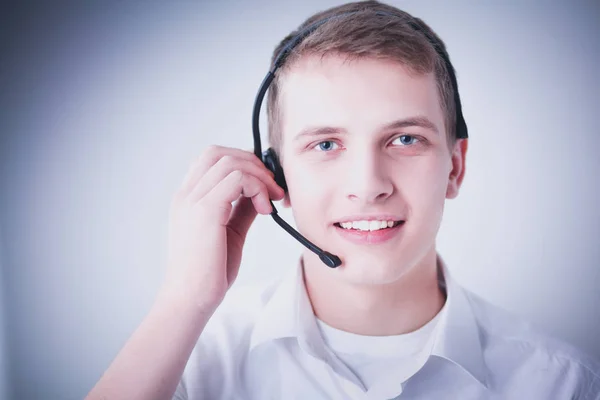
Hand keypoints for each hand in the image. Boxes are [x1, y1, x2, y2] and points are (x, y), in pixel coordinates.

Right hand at [162, 145, 284, 310]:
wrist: (190, 299)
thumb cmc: (209, 272)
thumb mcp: (230, 231)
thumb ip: (241, 209)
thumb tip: (260, 192)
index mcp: (188, 198)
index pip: (211, 159)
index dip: (242, 162)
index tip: (264, 183)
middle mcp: (186, 194)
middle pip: (219, 152)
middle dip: (253, 163)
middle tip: (273, 188)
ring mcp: (192, 200)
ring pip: (230, 162)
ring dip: (259, 176)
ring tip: (272, 200)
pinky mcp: (204, 210)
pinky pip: (237, 179)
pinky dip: (257, 188)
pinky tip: (265, 210)